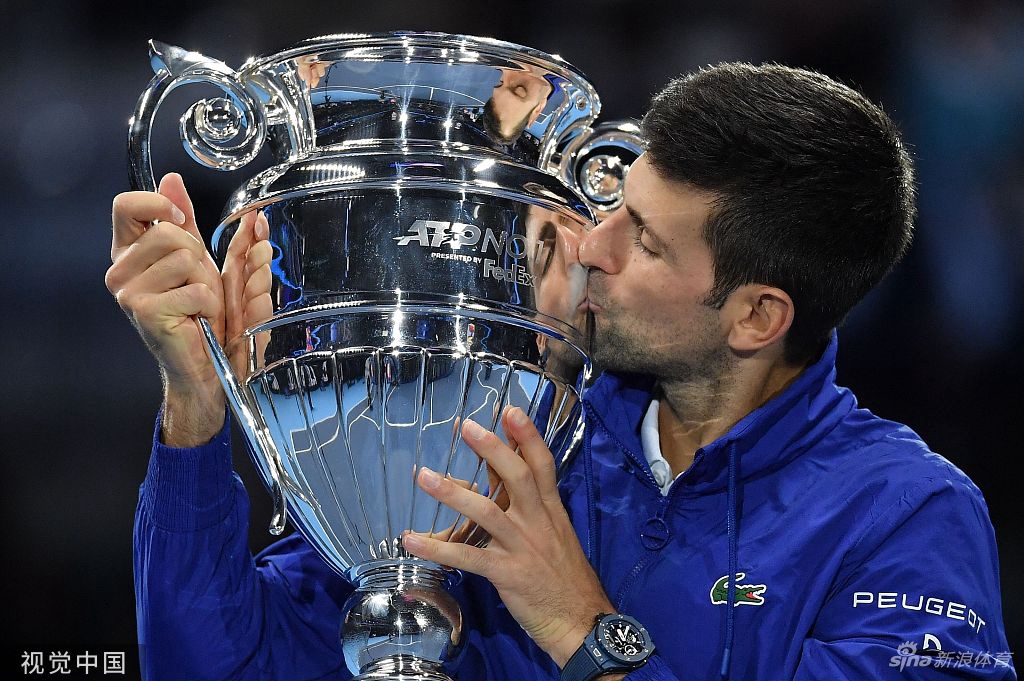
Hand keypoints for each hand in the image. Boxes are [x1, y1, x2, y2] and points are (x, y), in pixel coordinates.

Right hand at [105, 173, 268, 446]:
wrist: (206, 367)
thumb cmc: (201, 314)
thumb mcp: (195, 259)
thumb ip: (183, 219)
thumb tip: (172, 179)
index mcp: (128, 252)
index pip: (125, 205)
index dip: (158, 205)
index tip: (182, 222)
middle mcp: (119, 270)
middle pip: (169, 231)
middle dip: (199, 257)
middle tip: (198, 286)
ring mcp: (128, 292)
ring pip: (186, 258)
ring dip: (208, 283)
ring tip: (199, 305)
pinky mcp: (145, 311)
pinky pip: (195, 288)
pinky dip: (209, 305)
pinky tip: (198, 321)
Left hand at [402, 407, 614, 666]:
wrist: (582, 622)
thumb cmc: (564, 577)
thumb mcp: (553, 533)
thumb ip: (525, 504)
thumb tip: (492, 474)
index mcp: (551, 511)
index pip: (542, 465)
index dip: (527, 437)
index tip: (509, 410)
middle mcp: (538, 523)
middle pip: (518, 477)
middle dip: (493, 449)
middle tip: (466, 426)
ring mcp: (523, 547)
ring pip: (487, 512)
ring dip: (453, 493)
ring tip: (424, 476)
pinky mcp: (507, 574)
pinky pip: (468, 557)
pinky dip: (438, 548)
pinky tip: (412, 541)